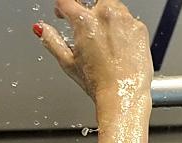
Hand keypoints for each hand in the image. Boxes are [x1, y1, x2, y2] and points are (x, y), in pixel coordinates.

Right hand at [34, 0, 152, 102]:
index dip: (62, 8)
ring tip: (105, 40)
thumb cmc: (98, 82)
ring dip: (106, 18)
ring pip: (113, 7)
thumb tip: (41, 29)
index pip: (66, 1)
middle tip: (87, 27)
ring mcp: (126, 21)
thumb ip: (51, 41)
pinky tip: (120, 46)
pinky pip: (130, 21)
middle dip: (88, 9)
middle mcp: (106, 15)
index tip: (63, 14)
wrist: (124, 94)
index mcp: (84, 21)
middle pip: (93, 0)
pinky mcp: (141, 29)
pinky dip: (123, 29)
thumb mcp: (67, 62)